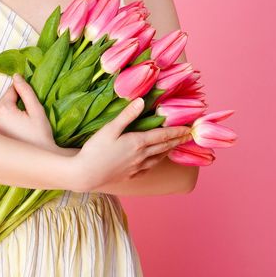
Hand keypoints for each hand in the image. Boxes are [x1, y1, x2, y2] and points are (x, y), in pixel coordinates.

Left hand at [0, 73, 57, 153]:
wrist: (41, 158)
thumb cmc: (41, 135)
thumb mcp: (37, 110)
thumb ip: (26, 91)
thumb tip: (16, 76)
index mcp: (4, 109)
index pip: (10, 91)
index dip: (21, 92)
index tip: (28, 99)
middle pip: (2, 101)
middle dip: (12, 102)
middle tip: (26, 113)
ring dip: (5, 112)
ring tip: (19, 122)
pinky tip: (7, 129)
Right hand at [70, 98, 192, 192]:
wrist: (86, 174)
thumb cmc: (95, 149)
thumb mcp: (110, 129)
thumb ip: (127, 115)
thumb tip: (141, 101)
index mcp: (138, 142)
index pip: (163, 135)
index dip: (177, 132)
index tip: (189, 129)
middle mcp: (141, 156)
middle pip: (164, 146)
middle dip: (177, 140)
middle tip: (189, 136)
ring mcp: (137, 167)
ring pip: (158, 158)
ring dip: (169, 151)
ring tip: (175, 146)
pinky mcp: (131, 175)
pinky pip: (149, 168)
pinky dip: (157, 162)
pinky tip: (155, 160)